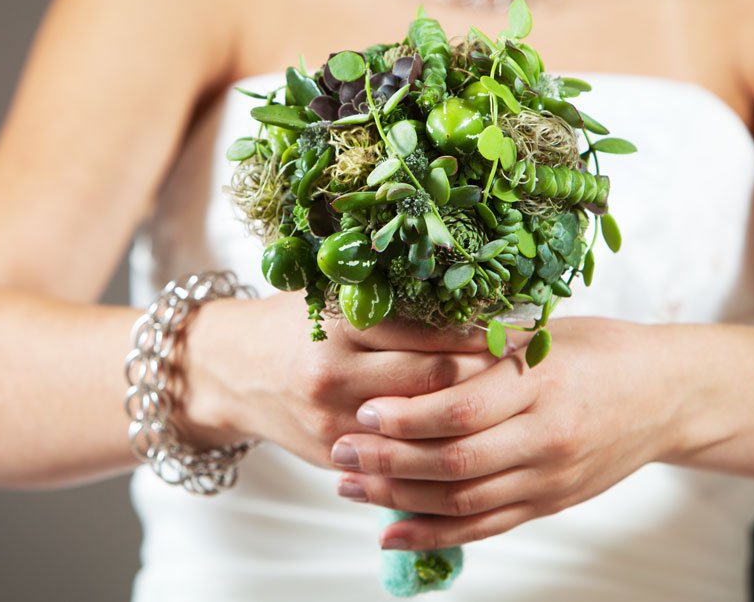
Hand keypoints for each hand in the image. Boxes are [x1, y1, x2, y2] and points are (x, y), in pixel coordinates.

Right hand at [181, 291, 498, 467]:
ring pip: (423, 427)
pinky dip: (434, 446)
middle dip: (487, 374)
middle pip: (436, 380)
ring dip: (468, 415)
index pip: (431, 332)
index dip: (481, 332)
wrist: (226, 371)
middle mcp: (336, 374)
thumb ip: (390, 302)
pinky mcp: (335, 455)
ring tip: (510, 400)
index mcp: (341, 325)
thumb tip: (474, 295)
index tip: (520, 326)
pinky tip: (466, 434)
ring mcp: (335, 422)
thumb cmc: (291, 323)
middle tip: (527, 364)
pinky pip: (399, 458)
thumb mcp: (331, 298)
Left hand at [331, 317, 689, 550]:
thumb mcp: (544, 336)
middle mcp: (548, 435)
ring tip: (350, 486)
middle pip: (454, 460)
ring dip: (399, 497)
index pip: (462, 407)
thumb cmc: (600, 351)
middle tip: (340, 450)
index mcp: (542, 382)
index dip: (407, 414)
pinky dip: (434, 535)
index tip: (362, 410)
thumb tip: (404, 350)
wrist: (668, 395)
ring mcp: (550, 477)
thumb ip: (481, 349)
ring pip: (463, 500)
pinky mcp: (551, 504)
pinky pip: (485, 528)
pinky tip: (391, 534)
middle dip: (389, 459)